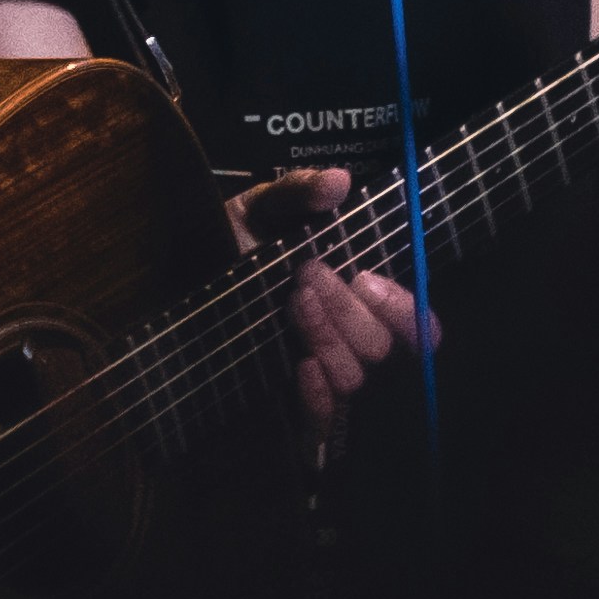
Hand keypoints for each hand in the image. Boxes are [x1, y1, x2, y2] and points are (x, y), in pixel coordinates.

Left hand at [224, 167, 427, 446]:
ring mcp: (321, 376)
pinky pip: (324, 418)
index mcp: (359, 300)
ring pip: (353, 377)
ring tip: (292, 303)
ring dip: (328, 336)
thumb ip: (299, 192)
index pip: (417, 329)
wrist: (181, 281)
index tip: (363, 278)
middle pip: (379, 348)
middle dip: (346, 310)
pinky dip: (319, 395)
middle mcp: (347, 342)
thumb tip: (338, 180)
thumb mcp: (262, 209)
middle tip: (306, 276)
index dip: (403, 311)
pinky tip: (302, 365)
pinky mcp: (292, 407)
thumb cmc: (233, 244)